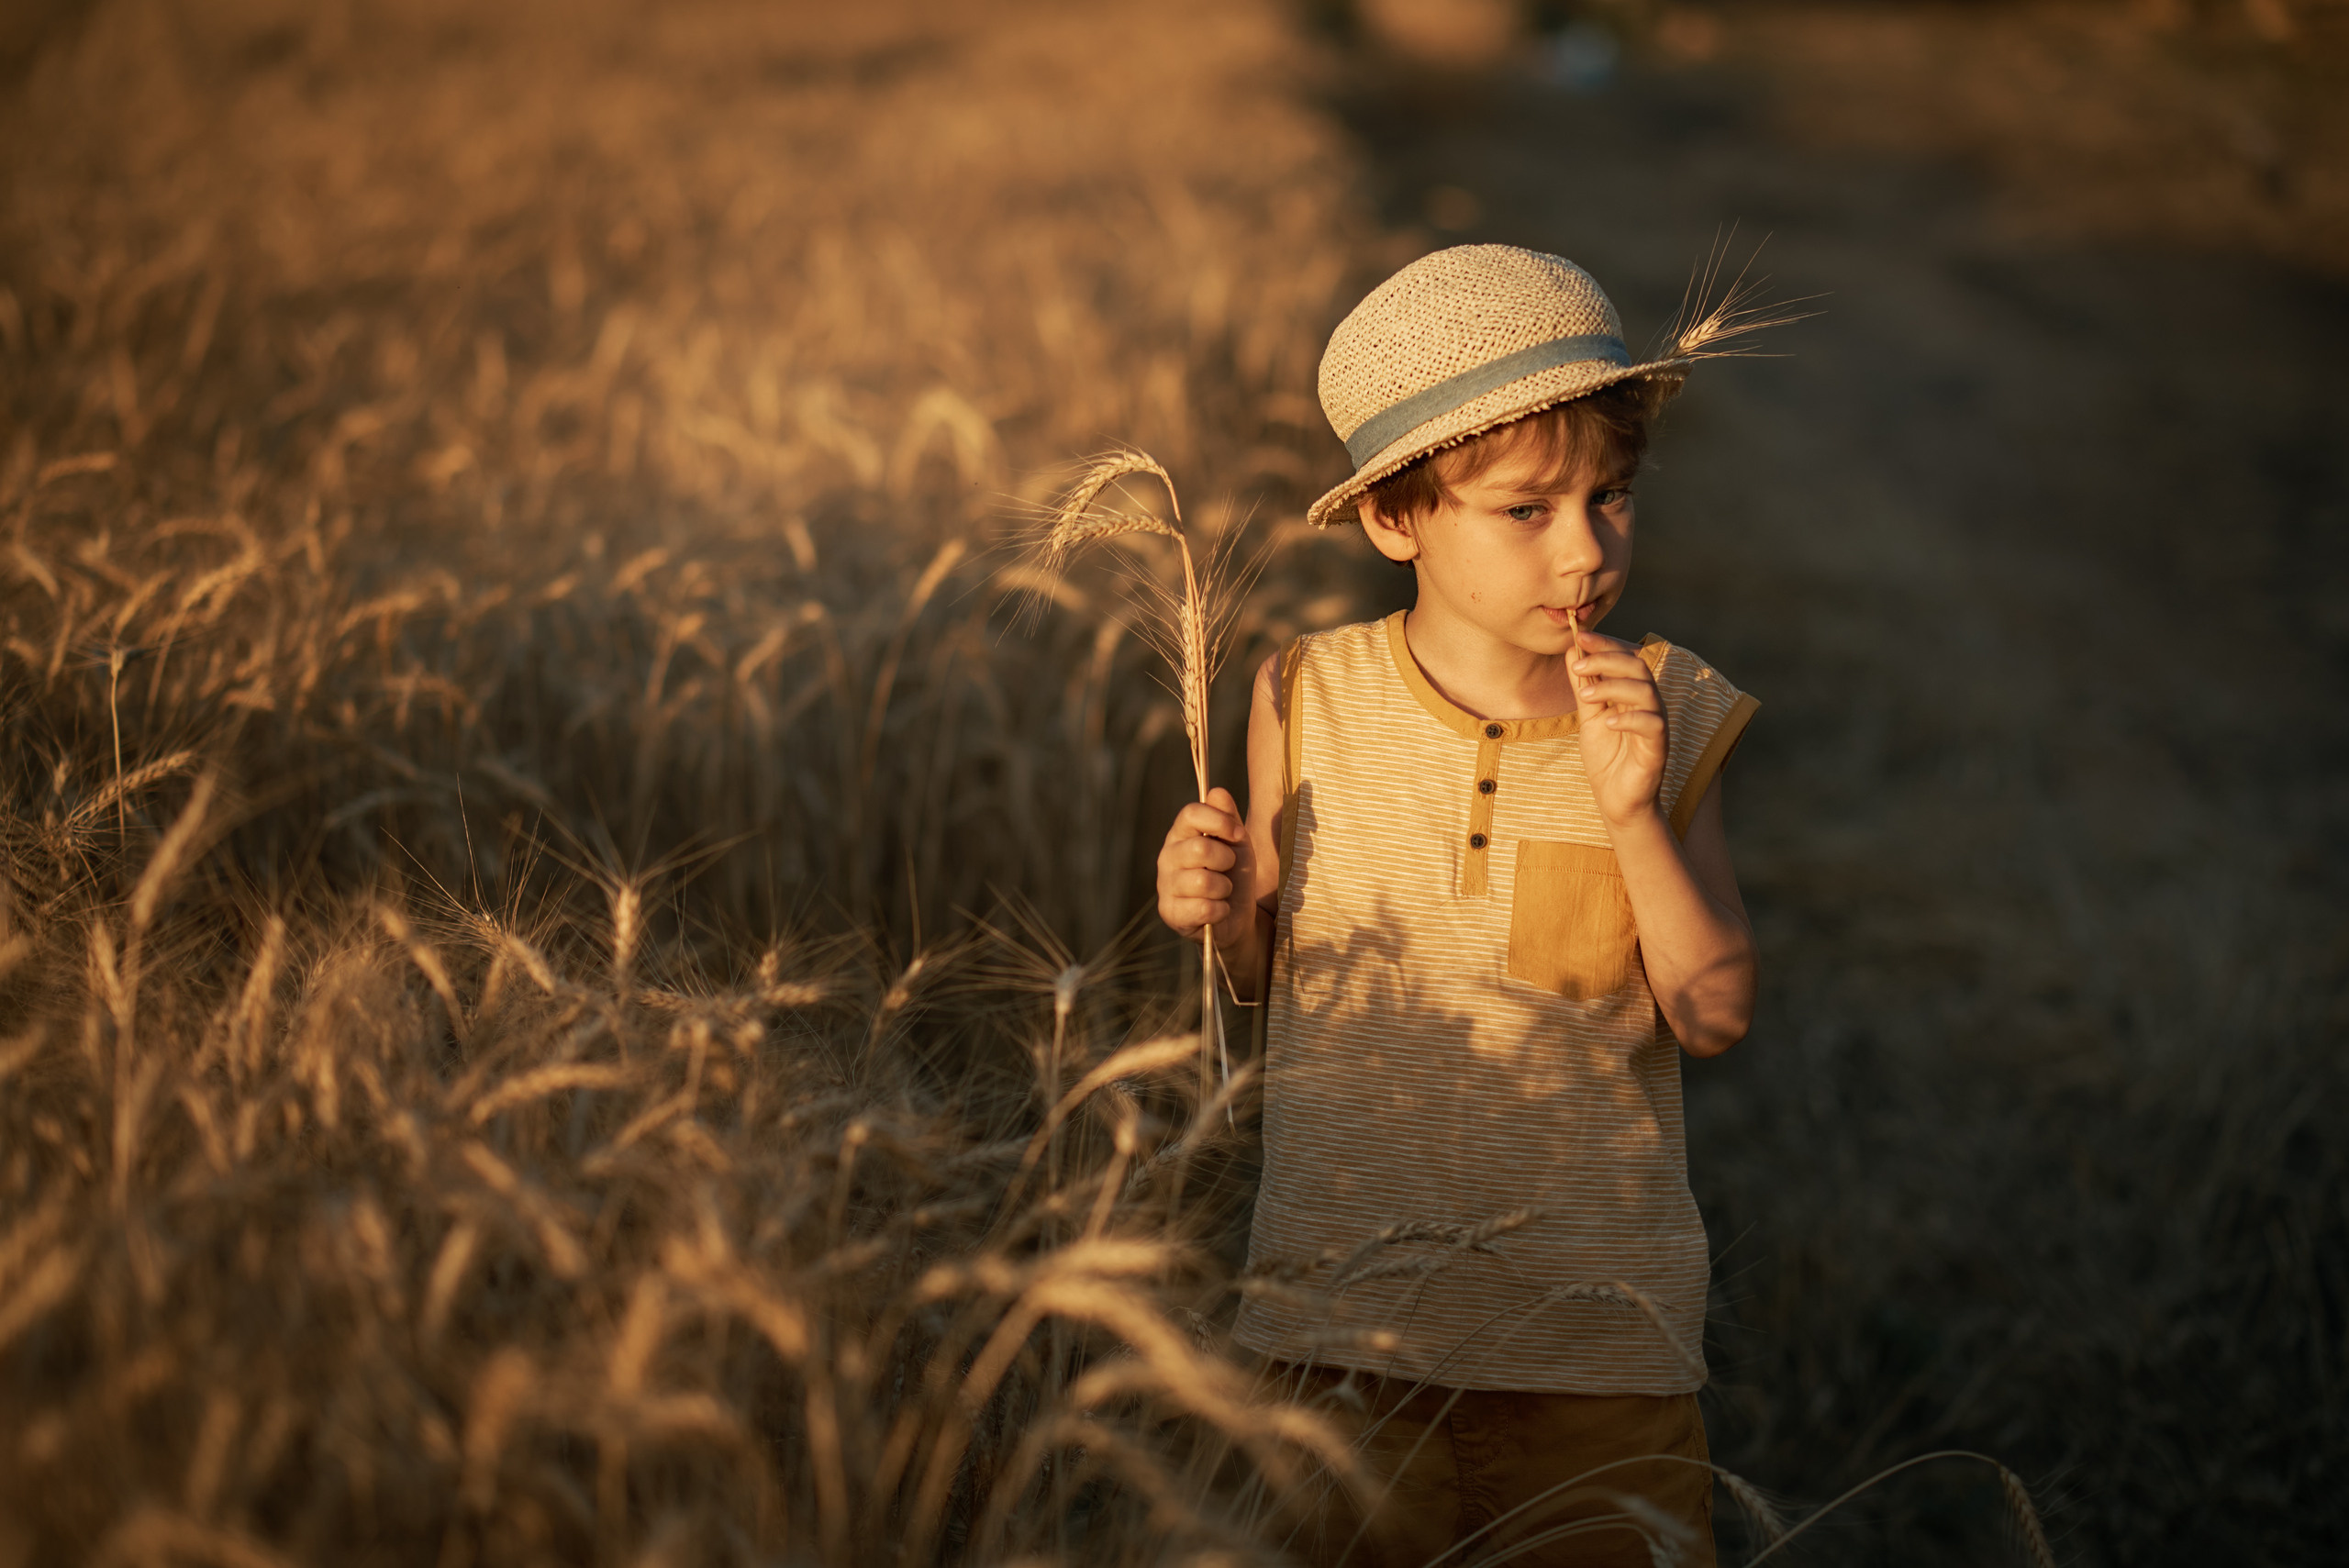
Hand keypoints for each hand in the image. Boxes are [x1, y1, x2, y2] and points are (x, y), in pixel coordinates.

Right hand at [1156, 787, 1256, 951]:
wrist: (1237, 916)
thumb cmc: (1234, 874)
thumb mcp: (1237, 842)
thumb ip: (1228, 817)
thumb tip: (1217, 792)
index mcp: (1181, 834)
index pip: (1191, 813)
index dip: (1219, 821)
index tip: (1237, 834)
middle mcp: (1167, 857)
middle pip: (1199, 848)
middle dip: (1226, 859)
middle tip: (1228, 868)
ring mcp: (1165, 885)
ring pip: (1202, 881)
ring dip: (1224, 888)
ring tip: (1223, 891)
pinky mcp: (1170, 913)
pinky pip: (1203, 908)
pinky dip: (1221, 910)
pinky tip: (1218, 910)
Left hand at [1570, 630, 1667, 825]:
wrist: (1616, 800)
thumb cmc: (1606, 758)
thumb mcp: (1589, 717)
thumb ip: (1584, 687)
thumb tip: (1571, 653)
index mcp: (1633, 693)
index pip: (1626, 656)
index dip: (1605, 643)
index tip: (1579, 635)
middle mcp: (1649, 704)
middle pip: (1638, 666)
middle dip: (1606, 659)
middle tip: (1578, 663)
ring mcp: (1656, 724)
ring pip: (1646, 690)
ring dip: (1613, 686)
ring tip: (1585, 695)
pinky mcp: (1658, 747)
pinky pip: (1652, 724)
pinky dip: (1629, 718)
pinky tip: (1608, 722)